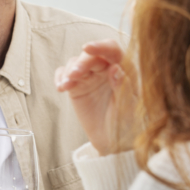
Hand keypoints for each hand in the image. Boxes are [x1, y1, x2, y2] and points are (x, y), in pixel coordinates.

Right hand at [54, 39, 137, 154]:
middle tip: (74, 76)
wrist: (113, 143)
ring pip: (75, 63)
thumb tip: (116, 68)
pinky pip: (64, 75)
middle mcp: (106, 70)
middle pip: (91, 56)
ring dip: (69, 72)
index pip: (113, 51)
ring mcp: (90, 78)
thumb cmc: (126, 125)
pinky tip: (61, 87)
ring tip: (65, 86)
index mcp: (125, 71)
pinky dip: (60, 78)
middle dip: (80, 63)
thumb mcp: (129, 109)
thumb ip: (123, 87)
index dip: (101, 46)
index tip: (88, 48)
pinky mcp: (76, 87)